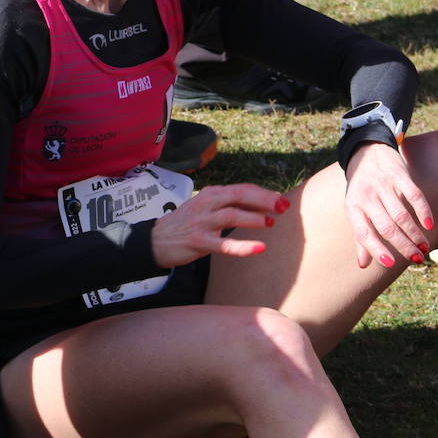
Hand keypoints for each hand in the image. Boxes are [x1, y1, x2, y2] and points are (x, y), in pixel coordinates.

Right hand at [150, 184, 286, 267]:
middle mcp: (206, 204)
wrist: (154, 241)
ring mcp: (202, 222)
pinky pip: (224, 244)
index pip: (242, 189)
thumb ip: (226, 205)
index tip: (281, 200)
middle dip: (264, 200)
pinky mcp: (198, 241)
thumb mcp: (204, 208)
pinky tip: (260, 248)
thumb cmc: (184, 225)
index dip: (263, 193)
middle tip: (284, 206)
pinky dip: (243, 246)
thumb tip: (259, 206)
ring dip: (254, 218)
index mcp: (210, 194)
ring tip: (271, 223)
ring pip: (232, 215)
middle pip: (239, 195)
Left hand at [343, 142, 434, 269]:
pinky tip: (429, 224)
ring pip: (401, 214)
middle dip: (403, 245)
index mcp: (353, 207)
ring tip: (423, 247)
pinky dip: (423, 210)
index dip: (376, 249)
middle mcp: (366, 196)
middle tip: (416, 258)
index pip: (363, 233)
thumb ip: (360, 236)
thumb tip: (363, 265)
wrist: (366, 150)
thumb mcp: (354, 208)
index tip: (390, 264)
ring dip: (414, 233)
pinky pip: (413, 195)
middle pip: (387, 227)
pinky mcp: (398, 174)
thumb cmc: (361, 187)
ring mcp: (382, 184)